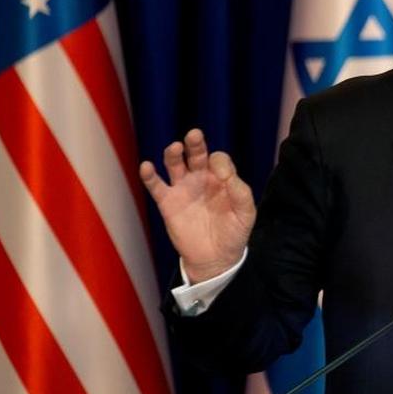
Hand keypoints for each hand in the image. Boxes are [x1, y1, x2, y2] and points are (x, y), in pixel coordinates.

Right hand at [140, 128, 255, 283]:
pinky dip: (149, 175)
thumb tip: (226, 173)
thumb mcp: (245, 214)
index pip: (219, 160)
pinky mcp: (168, 203)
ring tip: (175, 148)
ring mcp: (183, 189)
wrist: (216, 258)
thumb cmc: (233, 233)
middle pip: (196, 154)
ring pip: (175, 165)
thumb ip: (241, 192)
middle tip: (195, 135)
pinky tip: (147, 166)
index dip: (220, 163)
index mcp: (222, 179)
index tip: (223, 176)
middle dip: (195, 144)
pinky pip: (156, 186)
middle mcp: (201, 179)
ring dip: (173, 154)